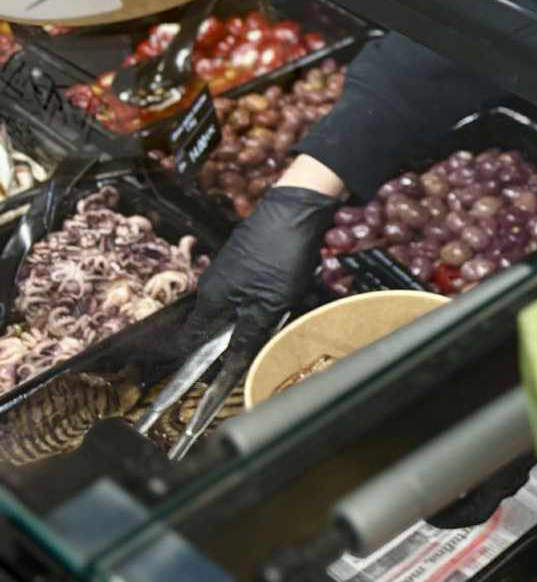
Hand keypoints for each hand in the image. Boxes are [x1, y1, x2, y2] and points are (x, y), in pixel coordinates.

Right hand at [180, 184, 341, 358]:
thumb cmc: (279, 255)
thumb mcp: (267, 304)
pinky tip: (289, 289)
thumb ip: (247, 336)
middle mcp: (214, 284)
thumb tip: (230, 365)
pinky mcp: (248, 258)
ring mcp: (231, 269)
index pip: (195, 338)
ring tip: (286, 307)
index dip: (207, 359)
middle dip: (242, 334)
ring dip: (261, 313)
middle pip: (221, 323)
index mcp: (211, 298)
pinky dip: (270, 295)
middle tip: (268, 334)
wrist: (296, 209)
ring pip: (241, 305)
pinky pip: (254, 288)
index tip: (223, 372)